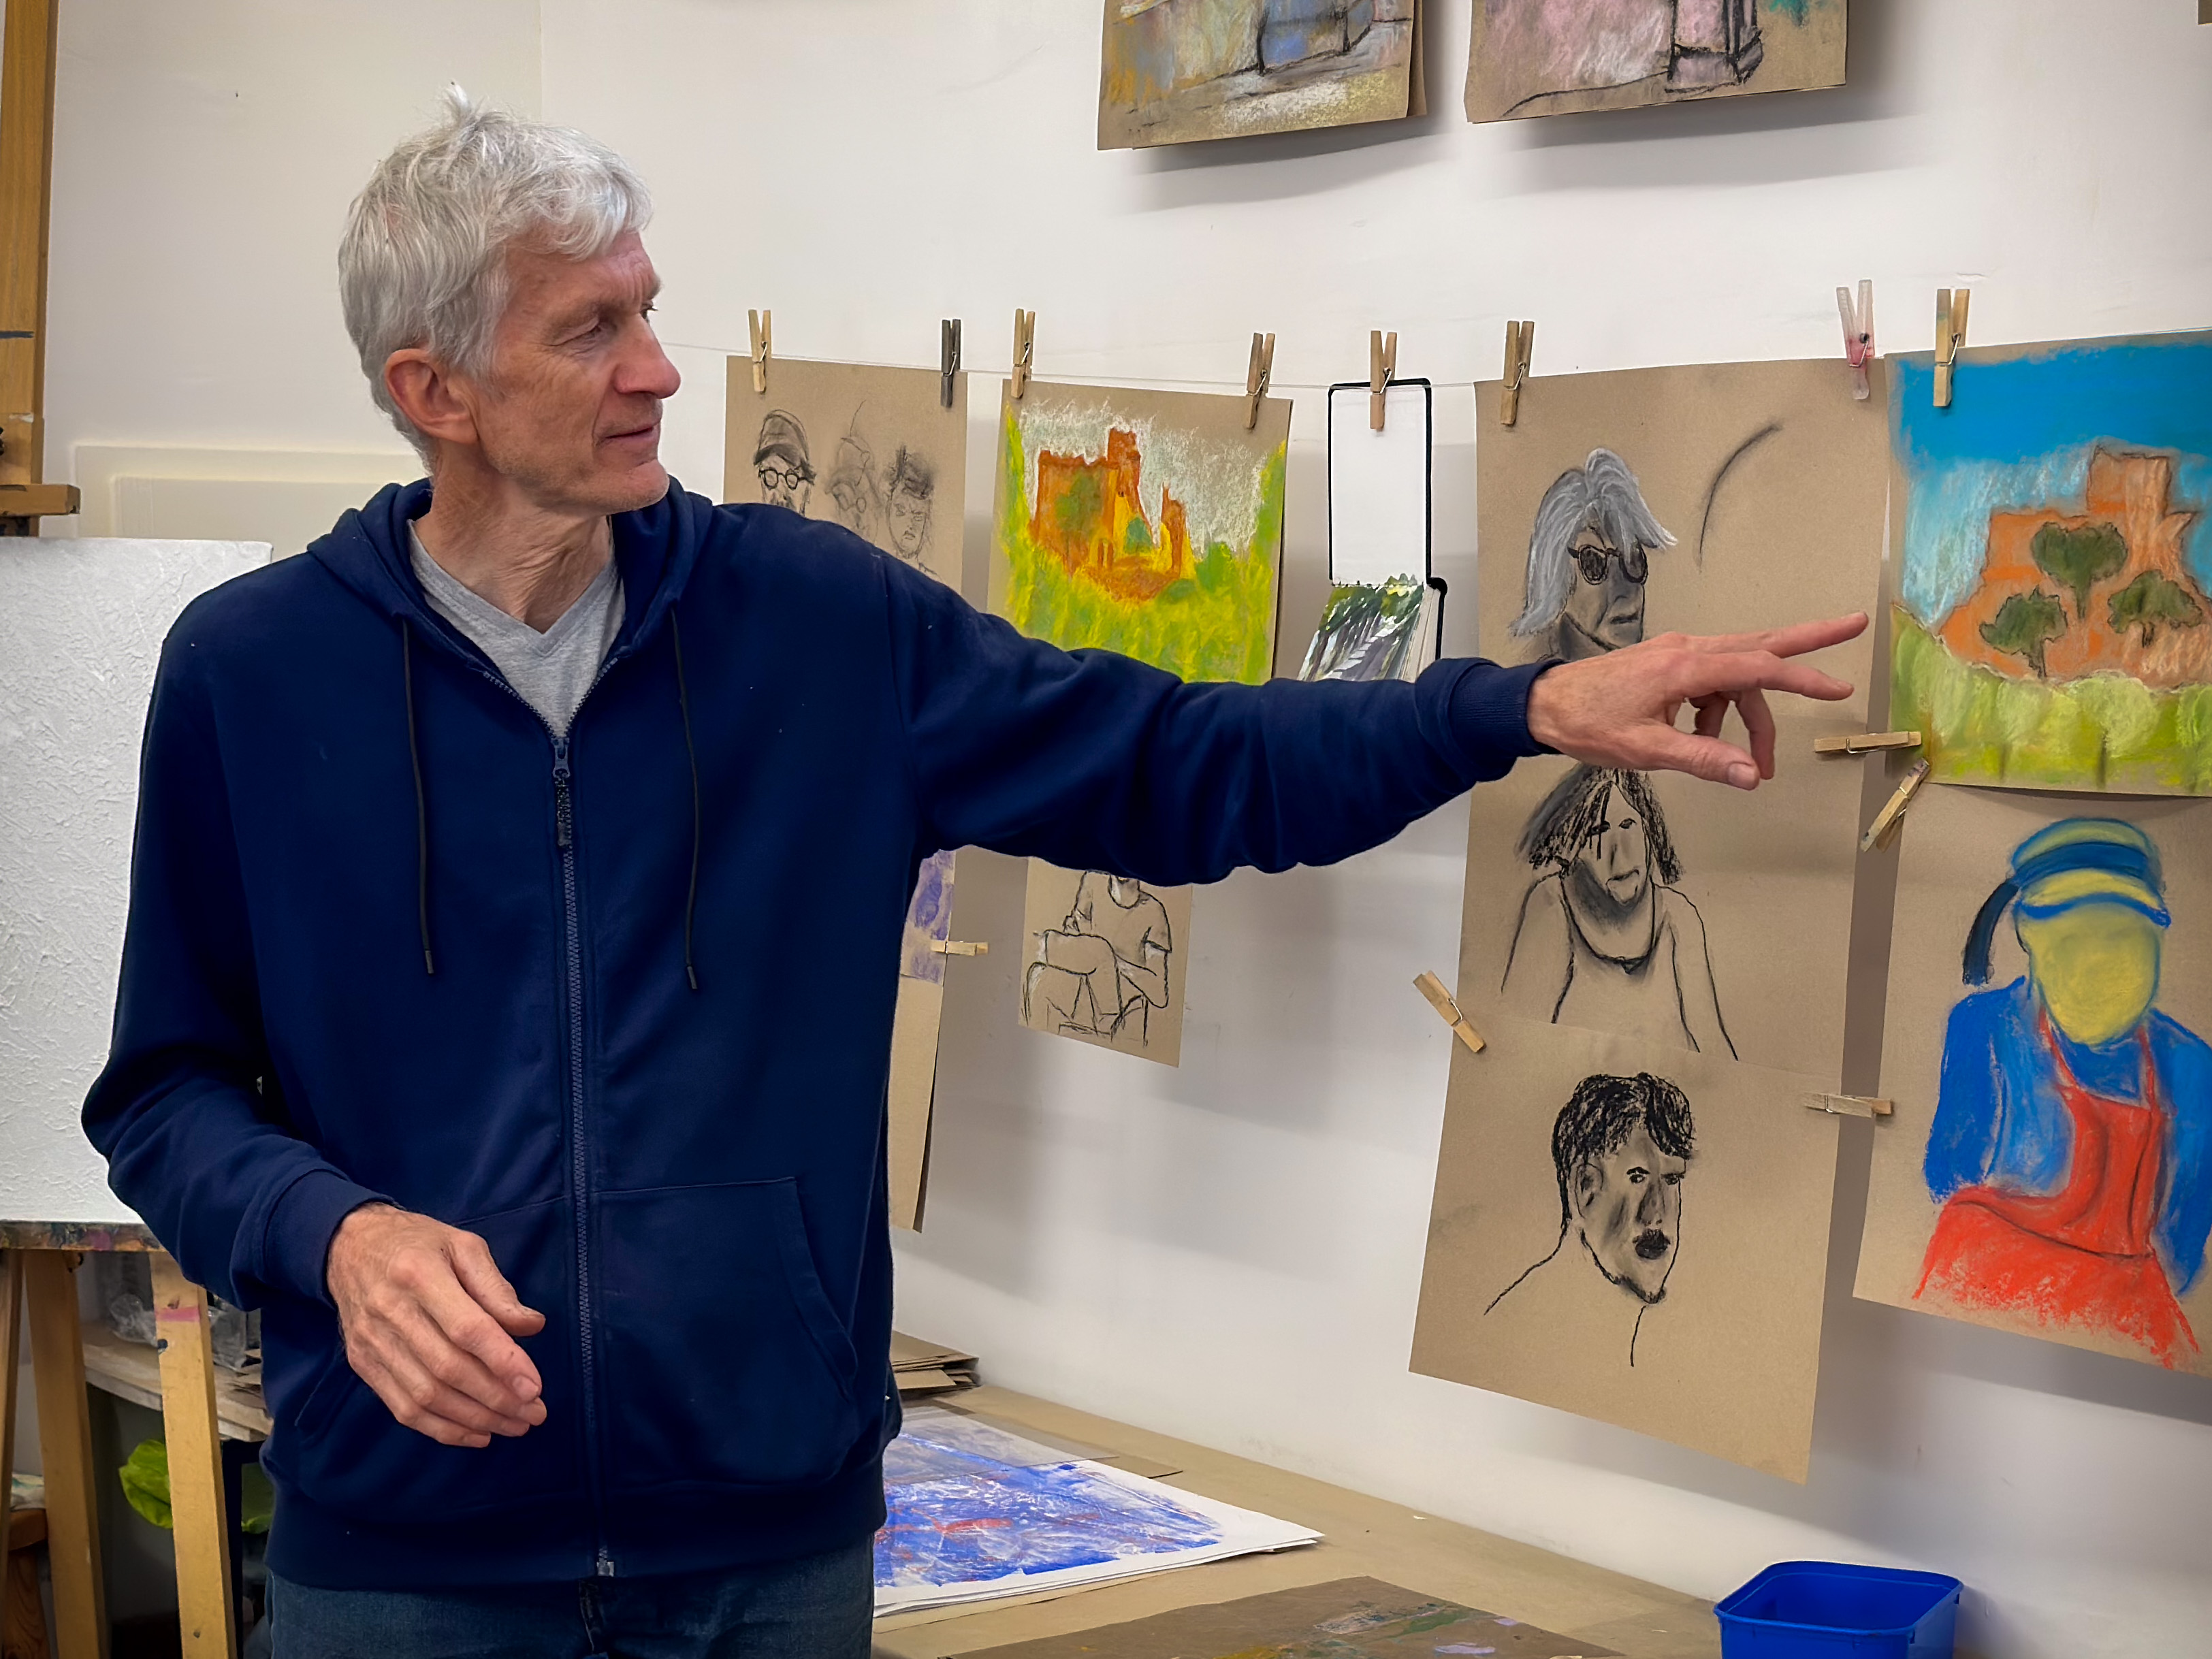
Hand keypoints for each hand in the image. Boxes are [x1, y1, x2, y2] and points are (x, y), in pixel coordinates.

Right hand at [325, 1203, 547, 1447]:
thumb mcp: (463, 1245)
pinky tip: (477, 1433)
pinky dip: (442, 1428)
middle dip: (496, 1398)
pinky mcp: (362, 1365)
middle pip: (447, 1369)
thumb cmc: (418, 1243)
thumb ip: (497, 1288)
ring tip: (515, 1425)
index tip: (535, 1387)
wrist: (349, 1247)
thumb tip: (532, 1327)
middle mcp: (390, 1311)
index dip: (502, 1361)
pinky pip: (403, 1408)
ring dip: (475, 1418)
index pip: (465, 1328)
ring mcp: (371, 1343)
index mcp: (419, 1273)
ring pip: (426, 1396)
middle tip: (535, 1414)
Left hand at [1524, 614, 1867, 789]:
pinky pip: (1713, 683)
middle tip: (1855, 626)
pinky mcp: (1669, 662)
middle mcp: (1687, 650)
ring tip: (1756, 765)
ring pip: (1737, 674)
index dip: (1802, 681)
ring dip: (1753, 716)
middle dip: (1809, 639)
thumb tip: (1752, 775)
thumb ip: (1702, 760)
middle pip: (1761, 643)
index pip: (1758, 669)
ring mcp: (1678, 653)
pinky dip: (1721, 712)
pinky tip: (1704, 742)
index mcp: (1685, 666)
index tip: (1840, 690)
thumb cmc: (1588, 725)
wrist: (1544, 705)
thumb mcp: (1645, 750)